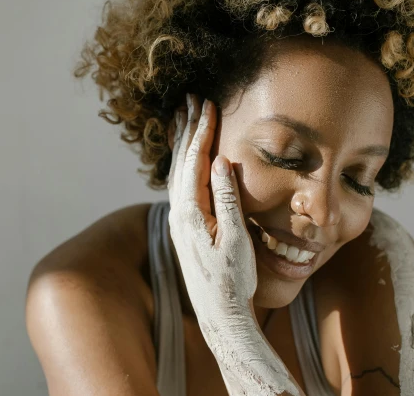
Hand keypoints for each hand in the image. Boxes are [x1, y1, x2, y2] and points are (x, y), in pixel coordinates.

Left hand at [167, 93, 257, 319]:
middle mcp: (179, 213)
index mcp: (191, 213)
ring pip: (177, 172)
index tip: (206, 105)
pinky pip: (180, 185)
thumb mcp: (236, 238)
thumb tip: (219, 160)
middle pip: (180, 161)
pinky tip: (188, 158)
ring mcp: (180, 221)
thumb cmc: (233, 279)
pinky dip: (183, 164)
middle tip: (189, 100)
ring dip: (182, 144)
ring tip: (183, 118)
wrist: (221, 314)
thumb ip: (227, 198)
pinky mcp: (185, 228)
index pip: (194, 162)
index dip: (200, 132)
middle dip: (186, 129)